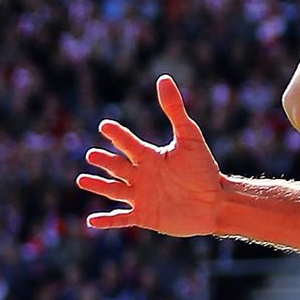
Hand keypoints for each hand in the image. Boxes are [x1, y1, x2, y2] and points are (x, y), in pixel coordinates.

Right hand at [78, 75, 224, 237]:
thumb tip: (163, 78)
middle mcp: (143, 176)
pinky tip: (91, 221)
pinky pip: (122, 218)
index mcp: (151, 158)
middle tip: (91, 155)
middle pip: (118, 167)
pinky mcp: (145, 216)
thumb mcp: (189, 137)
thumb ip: (174, 110)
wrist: (216, 201)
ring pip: (114, 191)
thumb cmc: (204, 169)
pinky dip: (107, 220)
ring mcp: (142, 197)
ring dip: (99, 186)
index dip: (118, 135)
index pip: (129, 144)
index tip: (104, 125)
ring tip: (82, 180)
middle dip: (105, 162)